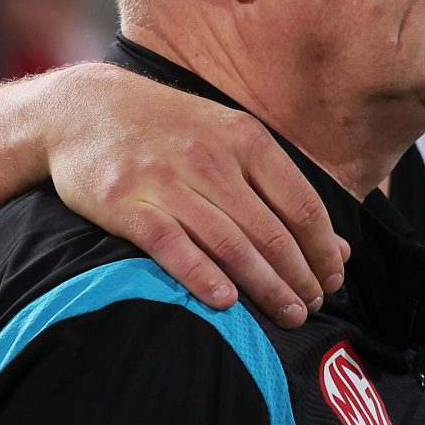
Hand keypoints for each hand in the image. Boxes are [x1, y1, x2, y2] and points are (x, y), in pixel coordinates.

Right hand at [41, 65, 346, 325]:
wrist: (84, 109)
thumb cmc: (172, 132)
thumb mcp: (233, 141)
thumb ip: (284, 191)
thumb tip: (340, 248)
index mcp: (246, 141)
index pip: (303, 206)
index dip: (324, 250)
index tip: (334, 280)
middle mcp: (211, 159)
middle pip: (271, 233)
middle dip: (300, 278)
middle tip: (313, 308)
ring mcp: (167, 181)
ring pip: (231, 245)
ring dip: (265, 287)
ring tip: (288, 315)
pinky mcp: (125, 203)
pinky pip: (172, 246)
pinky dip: (201, 276)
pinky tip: (226, 302)